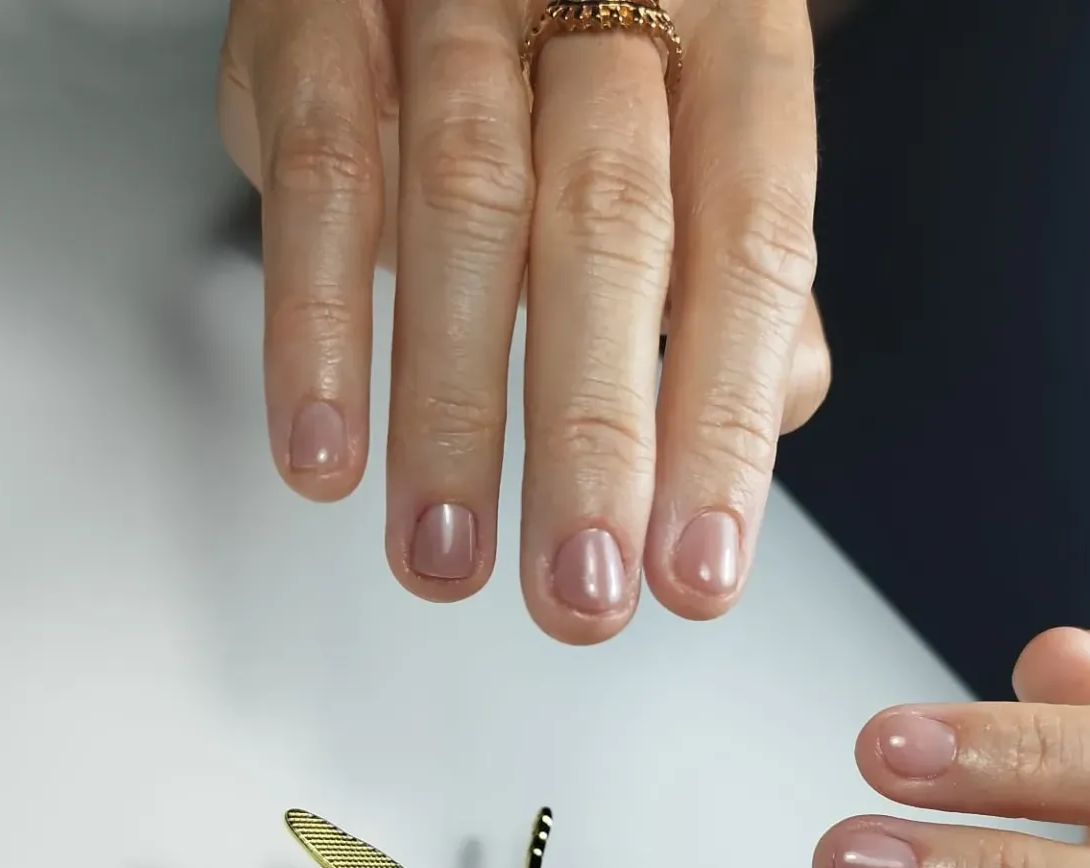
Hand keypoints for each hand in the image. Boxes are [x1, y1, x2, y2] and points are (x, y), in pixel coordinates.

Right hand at [218, 0, 829, 641]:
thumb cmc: (574, 31)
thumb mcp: (688, 125)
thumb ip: (731, 263)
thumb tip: (770, 410)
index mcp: (730, 43)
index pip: (747, 248)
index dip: (722, 421)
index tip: (696, 567)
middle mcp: (603, 5)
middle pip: (610, 233)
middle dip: (593, 439)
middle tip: (581, 588)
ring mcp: (458, 5)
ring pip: (466, 210)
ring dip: (453, 411)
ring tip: (446, 553)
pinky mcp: (322, 15)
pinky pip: (320, 174)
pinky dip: (318, 325)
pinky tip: (326, 449)